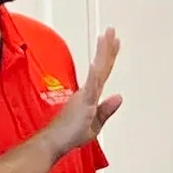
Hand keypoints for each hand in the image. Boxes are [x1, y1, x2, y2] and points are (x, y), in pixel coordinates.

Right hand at [47, 29, 122, 158]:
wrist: (54, 142)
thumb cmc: (69, 134)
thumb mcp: (95, 124)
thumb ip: (106, 110)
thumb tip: (119, 97)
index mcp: (89, 95)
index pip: (102, 72)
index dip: (108, 56)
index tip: (114, 42)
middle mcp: (87, 91)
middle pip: (101, 66)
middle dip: (107, 48)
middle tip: (112, 30)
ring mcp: (84, 96)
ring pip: (96, 71)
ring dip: (102, 54)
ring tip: (106, 37)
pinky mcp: (82, 104)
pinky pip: (89, 88)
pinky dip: (92, 75)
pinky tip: (95, 64)